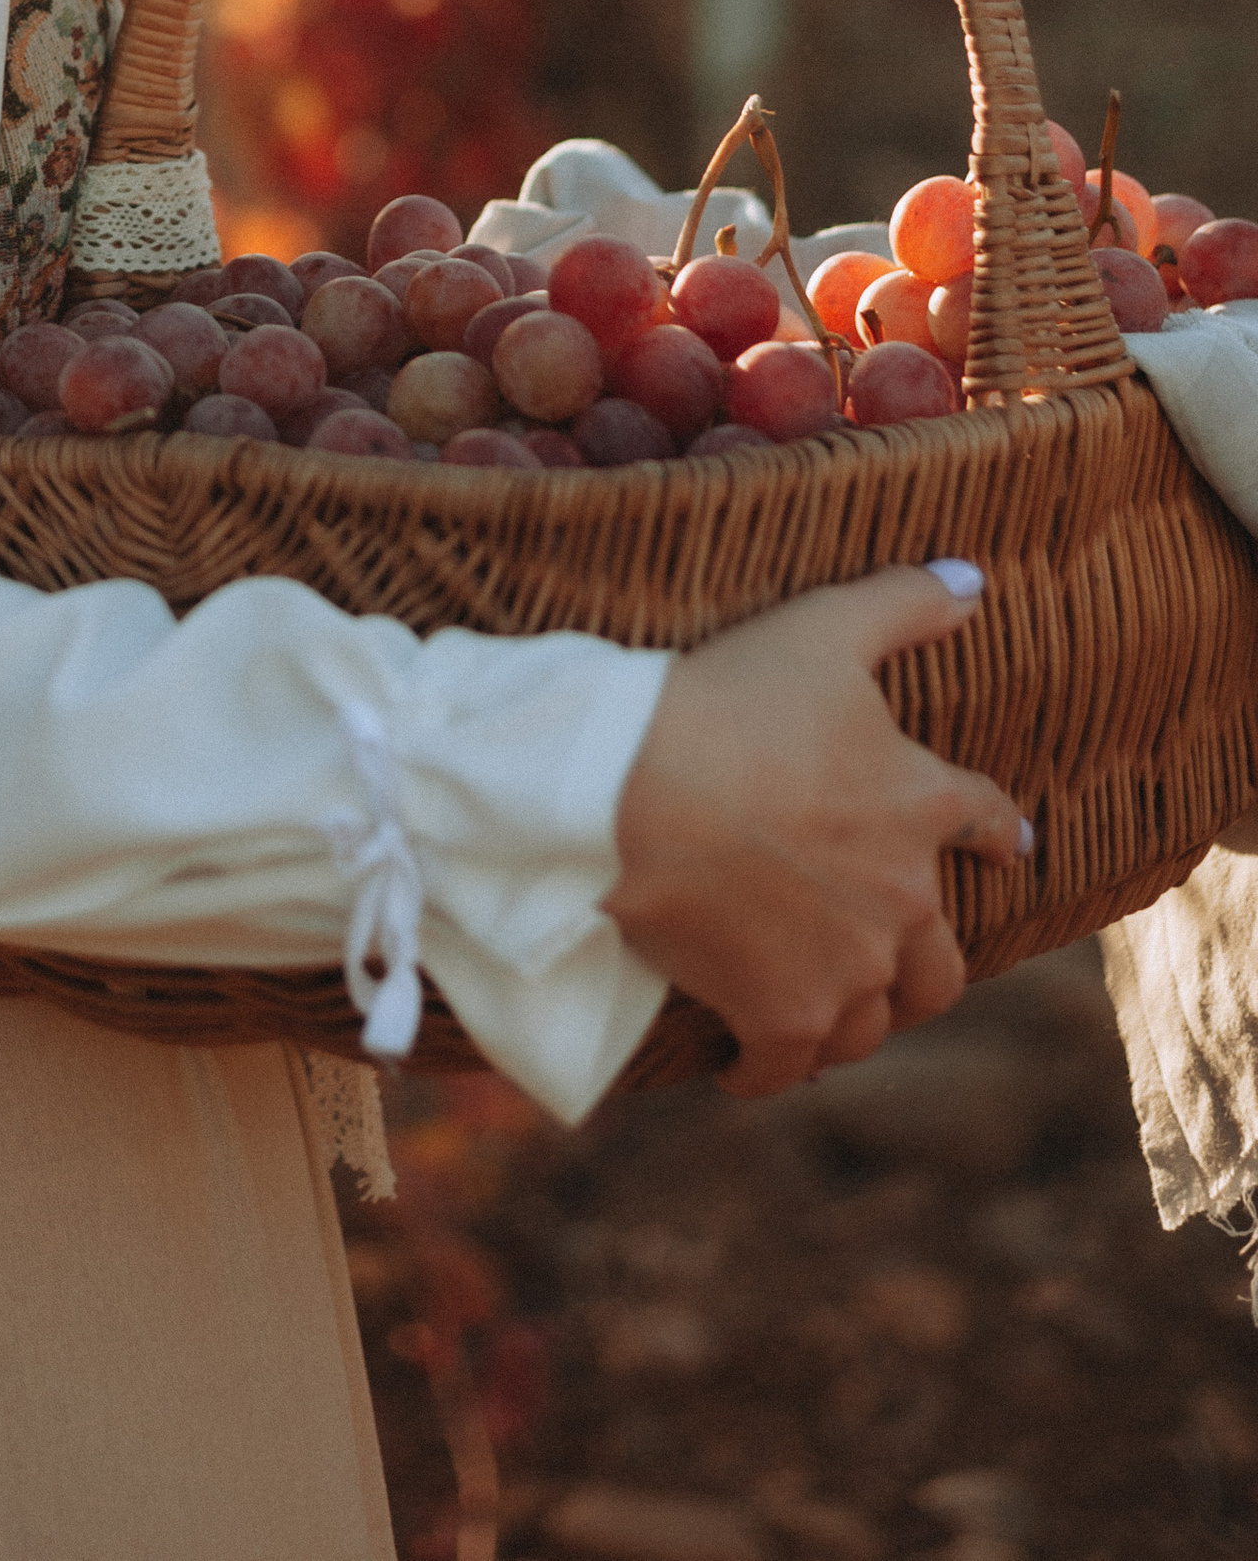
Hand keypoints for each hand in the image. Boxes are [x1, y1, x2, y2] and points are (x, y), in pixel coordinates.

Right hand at [605, 564, 1030, 1098]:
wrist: (632, 789)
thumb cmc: (727, 703)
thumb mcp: (820, 629)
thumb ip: (901, 602)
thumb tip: (972, 577)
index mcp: (921, 803)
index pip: (988, 820)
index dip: (1001, 834)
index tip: (1012, 848)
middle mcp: (903, 900)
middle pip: (941, 961)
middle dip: (922, 964)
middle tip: (892, 962)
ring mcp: (847, 967)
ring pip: (875, 1019)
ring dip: (855, 1015)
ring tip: (824, 1012)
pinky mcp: (782, 1015)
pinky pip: (791, 1062)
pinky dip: (774, 1068)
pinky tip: (751, 1065)